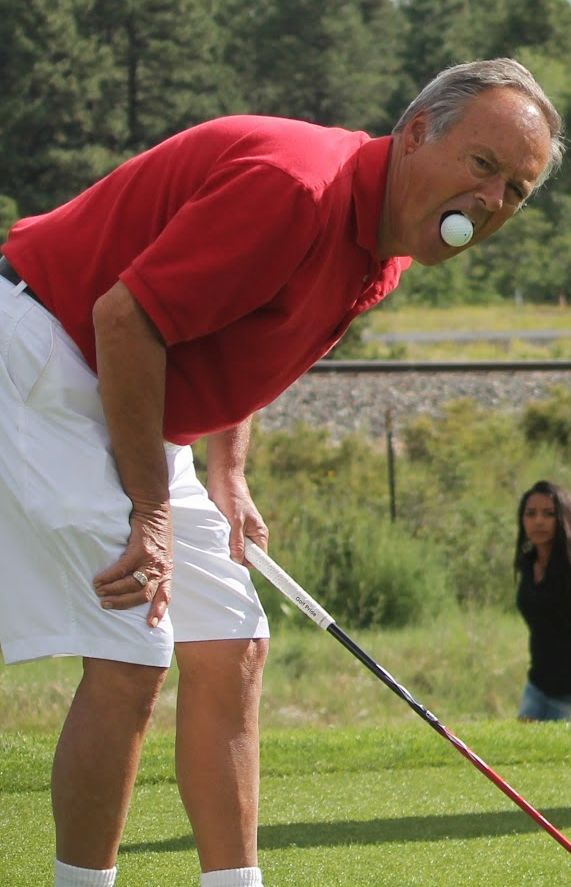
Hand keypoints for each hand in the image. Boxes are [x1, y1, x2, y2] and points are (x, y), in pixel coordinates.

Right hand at [93, 502, 172, 626]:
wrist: (154, 509)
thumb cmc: (155, 531)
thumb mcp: (160, 553)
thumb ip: (152, 568)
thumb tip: (138, 584)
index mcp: (166, 571)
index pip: (165, 596)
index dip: (158, 611)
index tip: (150, 625)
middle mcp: (160, 568)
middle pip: (143, 595)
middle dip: (123, 603)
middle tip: (106, 604)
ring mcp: (151, 559)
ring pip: (132, 584)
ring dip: (113, 591)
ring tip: (99, 591)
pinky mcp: (140, 549)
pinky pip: (122, 569)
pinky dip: (109, 576)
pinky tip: (99, 580)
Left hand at [207, 472, 267, 562]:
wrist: (224, 478)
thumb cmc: (232, 496)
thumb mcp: (235, 520)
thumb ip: (237, 540)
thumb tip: (238, 560)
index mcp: (259, 533)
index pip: (259, 559)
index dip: (249, 564)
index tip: (238, 569)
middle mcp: (252, 534)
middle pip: (245, 556)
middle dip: (234, 556)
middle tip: (223, 547)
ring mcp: (242, 532)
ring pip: (235, 549)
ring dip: (226, 547)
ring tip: (219, 536)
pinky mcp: (231, 528)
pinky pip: (227, 541)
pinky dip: (221, 540)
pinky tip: (215, 533)